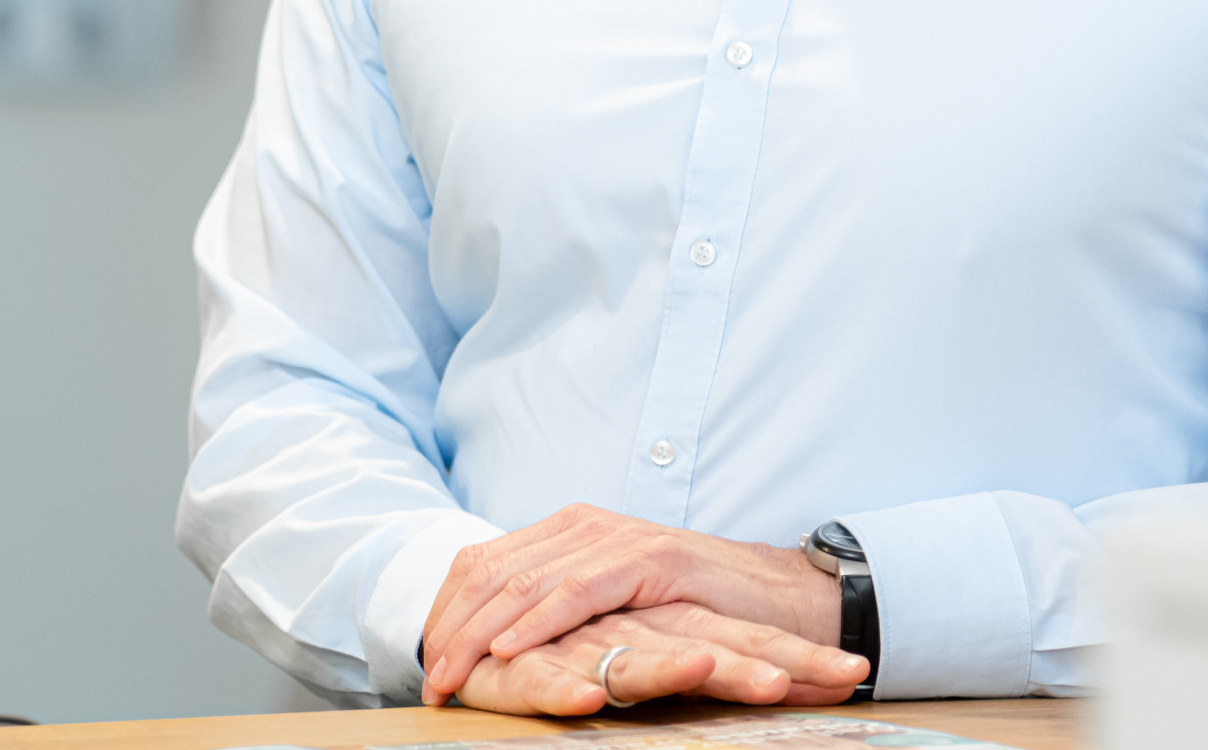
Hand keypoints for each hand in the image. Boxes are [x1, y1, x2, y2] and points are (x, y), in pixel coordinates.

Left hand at [419, 504, 844, 705]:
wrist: (778, 598)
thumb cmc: (695, 611)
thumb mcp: (613, 607)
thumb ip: (564, 608)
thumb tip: (501, 640)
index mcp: (569, 531)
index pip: (487, 566)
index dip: (450, 615)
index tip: (429, 666)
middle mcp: (585, 525)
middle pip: (494, 572)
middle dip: (453, 630)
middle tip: (429, 681)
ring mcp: (616, 537)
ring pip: (526, 581)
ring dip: (481, 633)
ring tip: (452, 674)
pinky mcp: (648, 558)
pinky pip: (577, 590)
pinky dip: (537, 621)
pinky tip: (510, 651)